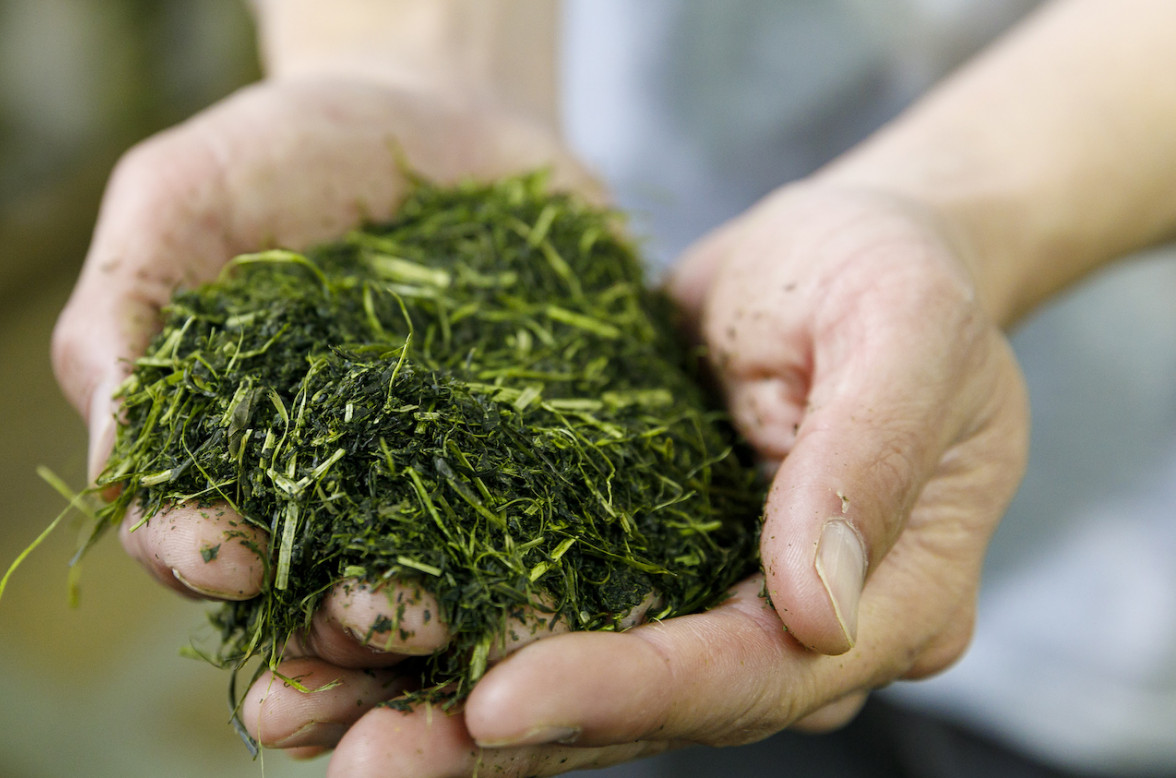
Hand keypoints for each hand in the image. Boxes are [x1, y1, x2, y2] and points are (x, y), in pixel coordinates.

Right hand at [48, 72, 604, 755]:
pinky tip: (566, 596)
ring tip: (452, 624)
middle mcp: (336, 498)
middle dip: (330, 628)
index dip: (198, 556)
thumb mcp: (177, 201)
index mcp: (231, 459)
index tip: (224, 558)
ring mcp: (445, 485)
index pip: (195, 536)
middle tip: (360, 621)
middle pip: (316, 596)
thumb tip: (109, 475)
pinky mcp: (545, 460)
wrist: (439, 107)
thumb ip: (124, 321)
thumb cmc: (283, 153)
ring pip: (435, 587)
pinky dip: (558, 570)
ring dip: (440, 626)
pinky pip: (554, 528)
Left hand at [269, 181, 1026, 776]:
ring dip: (435, 707)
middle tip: (365, 761)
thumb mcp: (902, 332)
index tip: (495, 700)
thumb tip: (815, 610)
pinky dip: (433, 631)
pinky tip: (326, 638)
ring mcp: (698, 604)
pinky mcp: (627, 561)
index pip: (743, 676)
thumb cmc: (895, 276)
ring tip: (301, 718)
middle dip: (495, 738)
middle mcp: (779, 637)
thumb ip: (867, 461)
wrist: (844, 253)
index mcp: (883, 606)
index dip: (623, 692)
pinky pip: (527, 609)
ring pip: (564, 680)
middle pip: (636, 712)